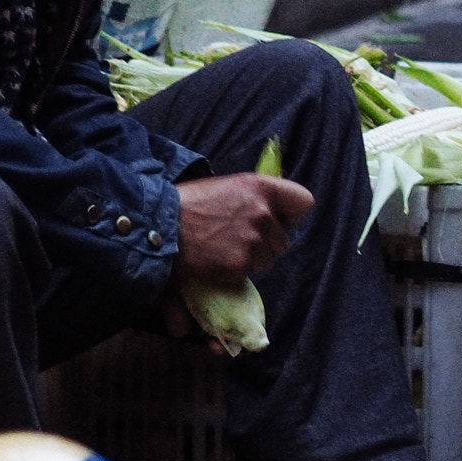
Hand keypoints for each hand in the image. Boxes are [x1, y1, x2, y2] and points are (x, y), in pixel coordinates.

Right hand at [173, 172, 313, 284]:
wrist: (157, 224)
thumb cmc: (187, 201)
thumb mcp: (226, 186)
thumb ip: (254, 197)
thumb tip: (275, 209)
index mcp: (262, 187)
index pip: (303, 203)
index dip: (290, 214)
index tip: (277, 219)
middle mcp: (263, 213)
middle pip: (283, 239)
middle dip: (265, 243)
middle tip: (236, 239)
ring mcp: (253, 240)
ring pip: (267, 260)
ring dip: (250, 259)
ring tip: (222, 249)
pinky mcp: (239, 264)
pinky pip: (247, 274)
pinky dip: (234, 272)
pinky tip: (214, 260)